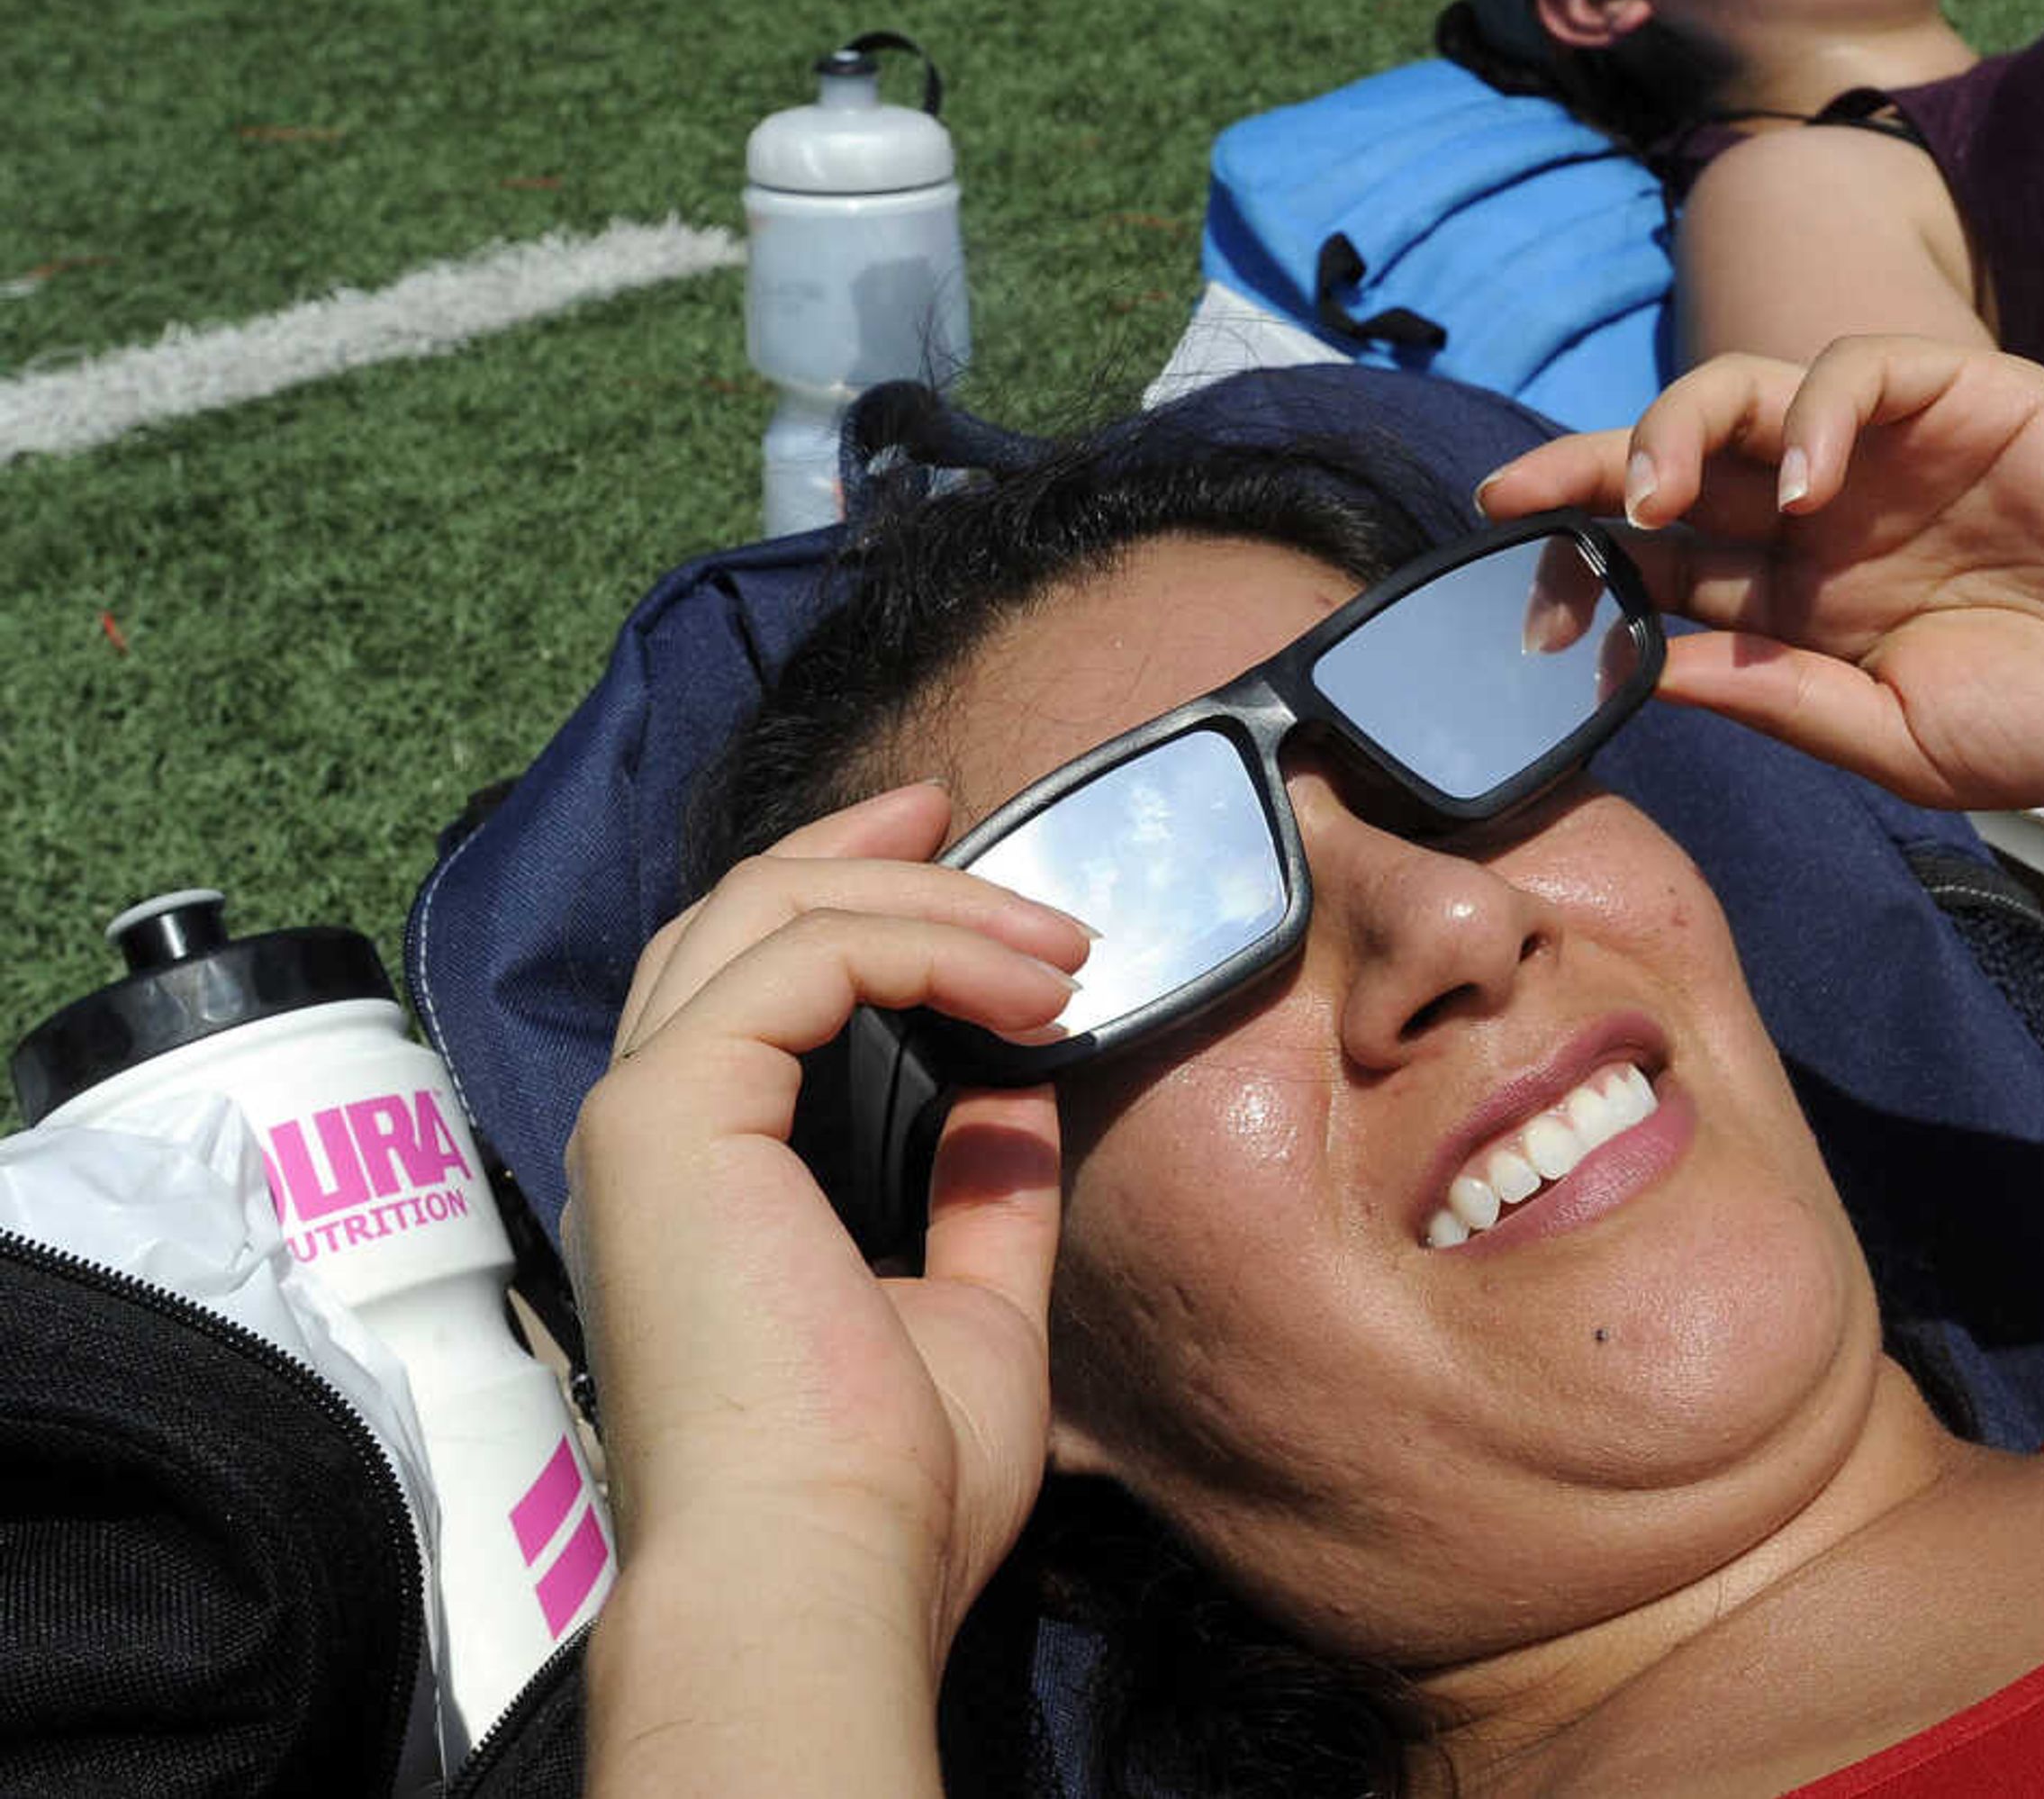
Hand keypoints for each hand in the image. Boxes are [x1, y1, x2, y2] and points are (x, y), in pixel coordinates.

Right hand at [564, 784, 1084, 1673]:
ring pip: (765, 911)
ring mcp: (646, 1117)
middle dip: (864, 850)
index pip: (748, 985)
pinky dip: (924, 942)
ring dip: (928, 897)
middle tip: (971, 815)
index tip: (958, 860)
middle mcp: (653, 1136)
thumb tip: (1014, 1097)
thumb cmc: (887, 1484)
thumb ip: (983, 1196)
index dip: (849, 901)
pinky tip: (1029, 989)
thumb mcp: (972, 1308)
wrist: (820, 1568)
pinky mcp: (669, 1113)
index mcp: (705, 1185)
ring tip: (1055, 934)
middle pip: (739, 918)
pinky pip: (803, 956)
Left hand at [1480, 339, 2043, 810]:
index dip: (1586, 567)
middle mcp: (1835, 514)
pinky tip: (1808, 483)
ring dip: (1675, 428)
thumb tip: (1646, 670)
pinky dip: (1816, 408)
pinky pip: (1858, 368)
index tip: (1508, 593)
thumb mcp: (1898, 742)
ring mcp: (1892, 449)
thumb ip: (1780, 701)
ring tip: (1651, 493)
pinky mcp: (1963, 394)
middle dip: (1586, 473)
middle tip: (1513, 503)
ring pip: (1745, 394)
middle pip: (1681, 465)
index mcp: (1810, 601)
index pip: (1669, 565)